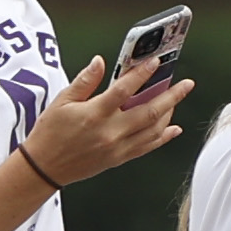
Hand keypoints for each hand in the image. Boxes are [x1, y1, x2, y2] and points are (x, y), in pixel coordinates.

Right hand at [13, 50, 195, 189]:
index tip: (155, 62)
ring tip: (177, 99)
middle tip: (186, 84)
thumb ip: (84, 81)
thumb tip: (99, 62)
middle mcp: (110, 132)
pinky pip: (147, 147)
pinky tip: (173, 128)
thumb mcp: (61, 102)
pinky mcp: (118, 158)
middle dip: (172, 96)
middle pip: (149, 111)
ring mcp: (117, 147)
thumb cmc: (50, 134)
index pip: (125, 89)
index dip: (142, 74)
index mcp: (95, 114)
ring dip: (169, 113)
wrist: (44, 168)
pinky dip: (163, 137)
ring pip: (152, 129)